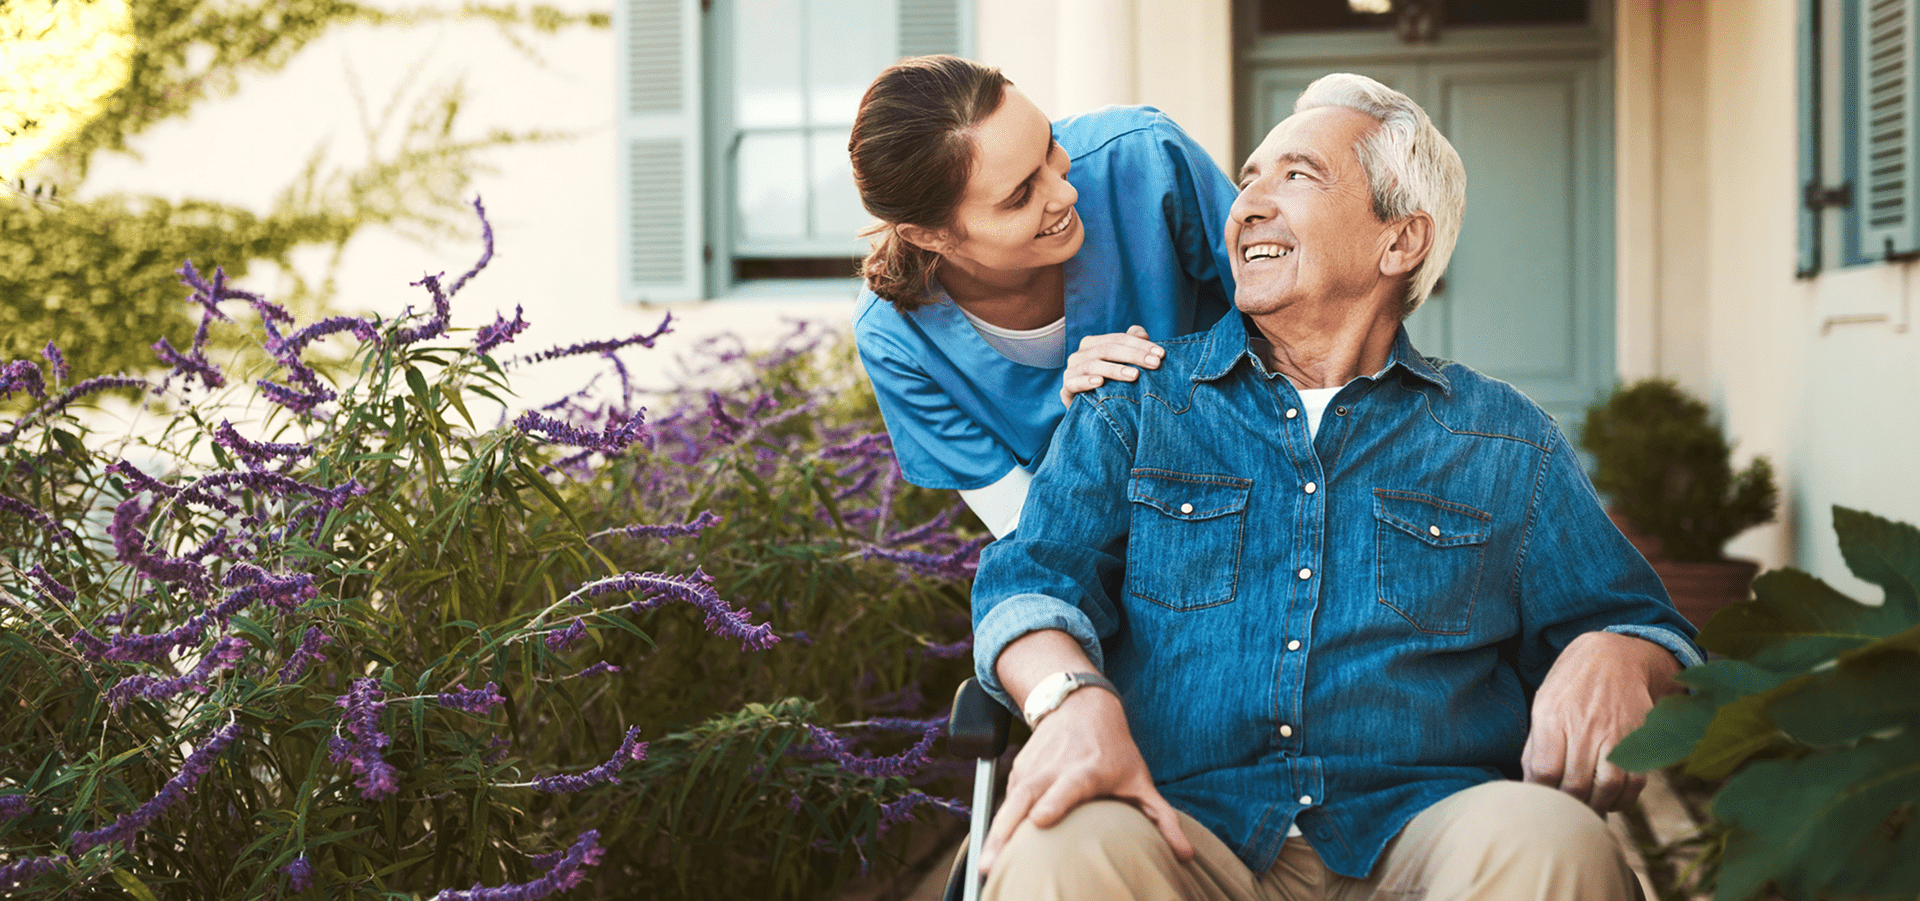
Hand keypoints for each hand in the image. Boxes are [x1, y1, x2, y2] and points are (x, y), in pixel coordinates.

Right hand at [978, 687, 1192, 872]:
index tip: (1040, 820)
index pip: (1069, 786)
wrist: (1080, 706)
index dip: (1055, 802)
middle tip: (991, 865)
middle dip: (1006, 832)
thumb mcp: (1140, 780)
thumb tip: (1185, 855)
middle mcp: (1054, 768)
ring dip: (993, 835)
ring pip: (1007, 803)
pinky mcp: (1017, 772)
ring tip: (983, 868)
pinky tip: (992, 854)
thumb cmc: (1114, 750)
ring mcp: (1032, 769)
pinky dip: (996, 827)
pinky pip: (1005, 802)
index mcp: (1087, 770)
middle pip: (1025, 799)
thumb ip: (1161, 818)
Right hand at [1060, 326, 1163, 405]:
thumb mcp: (1122, 365)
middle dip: (1134, 356)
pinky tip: (1100, 383)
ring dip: (1115, 369)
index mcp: (1093, 344)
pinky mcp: (1066, 388)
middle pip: (1108, 349)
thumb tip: (1142, 333)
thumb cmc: (1109, 385)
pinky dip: (1087, 381)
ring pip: (1093, 365)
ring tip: (1135, 376)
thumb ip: (1131, 346)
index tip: (1161, 354)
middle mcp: (1080, 354)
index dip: (1140, 345)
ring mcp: (1071, 370)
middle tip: (1155, 364)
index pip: (1119, 339)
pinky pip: (1074, 382)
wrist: (1088, 411)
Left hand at [1522, 631, 1683, 811]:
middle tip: (1564, 809)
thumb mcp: (1543, 706)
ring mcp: (1615, 734)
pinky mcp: (1639, 740)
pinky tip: (1610, 798)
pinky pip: (1634, 782)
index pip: (1543, 772)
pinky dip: (1622, 799)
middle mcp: (1584, 727)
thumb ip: (1536, 746)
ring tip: (1586, 805)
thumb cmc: (1571, 686)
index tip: (1540, 800)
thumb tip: (1529, 785)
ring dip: (1595, 806)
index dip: (1540, 794)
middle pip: (1574, 785)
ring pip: (1606, 788)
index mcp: (1552, 718)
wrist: (1614, 657)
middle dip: (1567, 805)